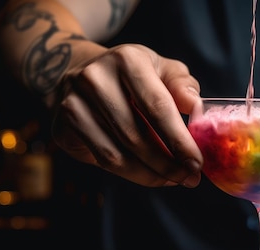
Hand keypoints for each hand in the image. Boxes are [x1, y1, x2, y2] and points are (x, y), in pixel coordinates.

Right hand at [50, 43, 202, 187]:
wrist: (77, 72)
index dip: (179, 140)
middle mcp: (95, 79)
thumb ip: (182, 85)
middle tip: (190, 178)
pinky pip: (102, 160)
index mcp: (127, 60)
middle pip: (136, 135)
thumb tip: (196, 107)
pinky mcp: (62, 127)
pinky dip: (131, 174)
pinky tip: (150, 175)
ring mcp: (73, 103)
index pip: (157, 106)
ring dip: (150, 174)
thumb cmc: (132, 76)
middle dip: (168, 164)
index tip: (197, 162)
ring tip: (173, 179)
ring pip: (117, 155)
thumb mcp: (162, 69)